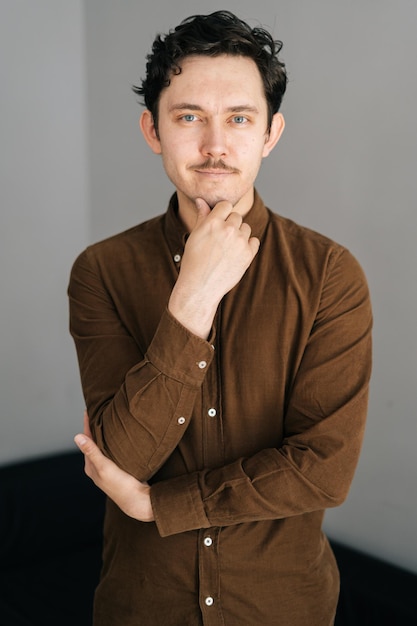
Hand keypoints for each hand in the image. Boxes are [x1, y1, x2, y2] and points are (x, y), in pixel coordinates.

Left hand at [74, 411, 153, 521]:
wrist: (138, 501)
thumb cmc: (121, 485)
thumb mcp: (105, 467)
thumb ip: (92, 452)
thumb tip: (76, 436)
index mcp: (91, 466)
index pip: (86, 440)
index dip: (87, 425)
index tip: (88, 409)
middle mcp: (97, 467)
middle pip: (94, 443)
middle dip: (95, 428)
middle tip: (98, 411)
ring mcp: (108, 469)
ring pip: (104, 447)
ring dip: (104, 435)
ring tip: (108, 420)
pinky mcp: (119, 470)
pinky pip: (113, 451)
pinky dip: (113, 441)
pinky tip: (120, 437)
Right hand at [169, 198, 259, 337]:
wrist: (200, 287)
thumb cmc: (194, 261)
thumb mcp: (195, 236)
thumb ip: (202, 216)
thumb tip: (201, 199)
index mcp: (212, 222)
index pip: (225, 205)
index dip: (222, 213)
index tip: (219, 223)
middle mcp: (227, 229)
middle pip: (236, 216)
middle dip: (230, 225)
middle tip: (220, 241)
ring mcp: (239, 242)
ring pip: (246, 228)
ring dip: (239, 235)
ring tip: (227, 249)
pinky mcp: (248, 254)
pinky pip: (254, 241)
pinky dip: (248, 246)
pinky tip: (236, 254)